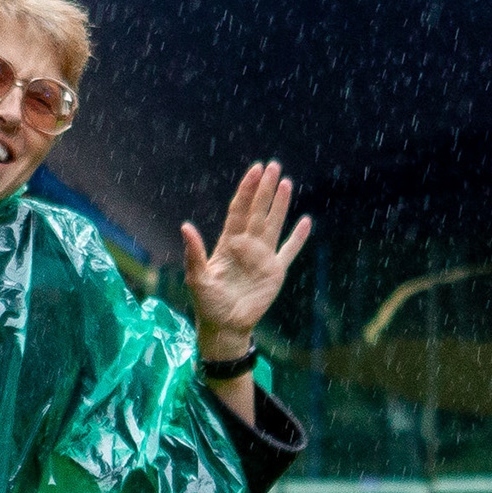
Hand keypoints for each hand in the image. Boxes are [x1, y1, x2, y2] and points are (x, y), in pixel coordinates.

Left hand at [180, 160, 312, 361]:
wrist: (225, 327)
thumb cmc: (207, 303)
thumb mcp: (197, 278)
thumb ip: (194, 253)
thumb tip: (185, 226)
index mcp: (227, 243)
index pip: (239, 210)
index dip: (247, 190)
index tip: (254, 170)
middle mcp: (246, 245)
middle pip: (258, 211)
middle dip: (265, 189)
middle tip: (273, 165)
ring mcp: (262, 257)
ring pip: (274, 224)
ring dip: (280, 204)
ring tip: (286, 183)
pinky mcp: (275, 272)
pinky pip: (289, 250)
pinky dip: (298, 237)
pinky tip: (305, 221)